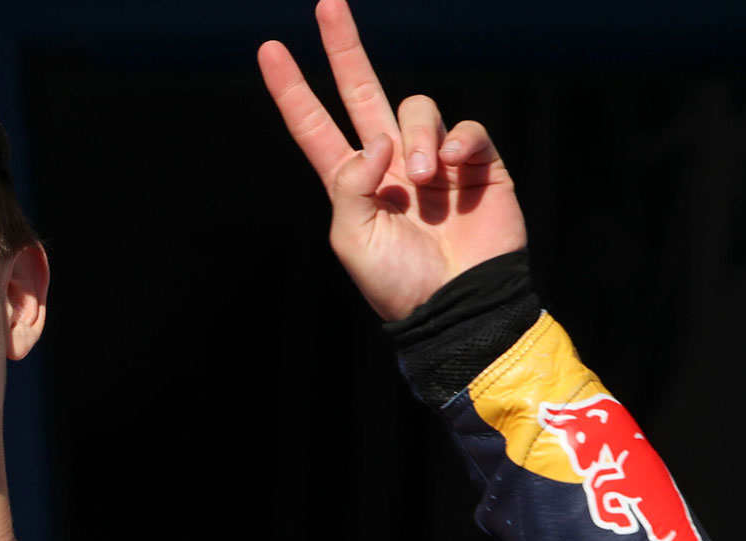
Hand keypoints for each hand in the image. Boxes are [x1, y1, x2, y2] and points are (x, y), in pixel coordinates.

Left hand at [258, 0, 526, 319]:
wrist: (458, 306)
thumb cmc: (400, 282)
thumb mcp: (352, 239)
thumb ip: (349, 183)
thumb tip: (376, 139)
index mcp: (351, 182)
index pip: (315, 126)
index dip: (292, 89)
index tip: (270, 50)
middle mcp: (389, 162)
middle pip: (361, 90)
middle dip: (343, 47)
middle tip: (327, 2)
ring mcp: (433, 159)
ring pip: (417, 108)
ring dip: (417, 136)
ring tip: (421, 180)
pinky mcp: (476, 164)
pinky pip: (465, 127)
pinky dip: (456, 139)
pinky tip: (448, 166)